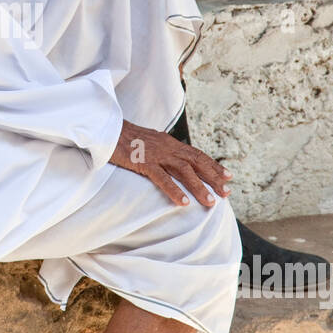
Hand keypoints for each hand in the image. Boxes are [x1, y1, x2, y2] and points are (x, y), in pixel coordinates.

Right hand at [109, 120, 232, 207]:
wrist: (106, 129)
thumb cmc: (124, 139)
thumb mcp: (148, 143)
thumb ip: (161, 150)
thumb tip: (171, 161)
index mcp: (169, 142)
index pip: (196, 154)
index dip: (213, 165)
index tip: (227, 176)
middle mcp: (167, 147)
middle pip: (195, 162)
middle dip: (213, 178)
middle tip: (226, 192)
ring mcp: (156, 154)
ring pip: (184, 171)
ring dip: (199, 187)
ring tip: (210, 202)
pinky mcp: (143, 162)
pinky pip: (162, 178)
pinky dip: (175, 190)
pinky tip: (184, 202)